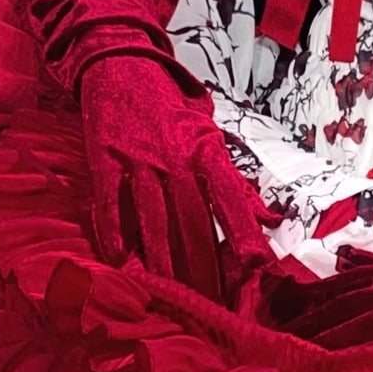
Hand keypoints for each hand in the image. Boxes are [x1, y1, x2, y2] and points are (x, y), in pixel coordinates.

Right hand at [77, 52, 272, 298]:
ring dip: (163, 264)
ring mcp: (137, 159)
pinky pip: (111, 205)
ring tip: (173, 299)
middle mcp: (175, 156)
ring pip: (154, 220)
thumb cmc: (169, 108)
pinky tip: (123, 264)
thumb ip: (234, 181)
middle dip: (203, 267)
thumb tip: (268, 217)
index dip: (242, 231)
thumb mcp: (208, 136)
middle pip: (193, 220)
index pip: (229, 195)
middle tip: (211, 306)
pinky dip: (115, 236)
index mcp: (205, 149)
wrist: (120, 64)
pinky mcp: (104, 160)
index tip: (256, 265)